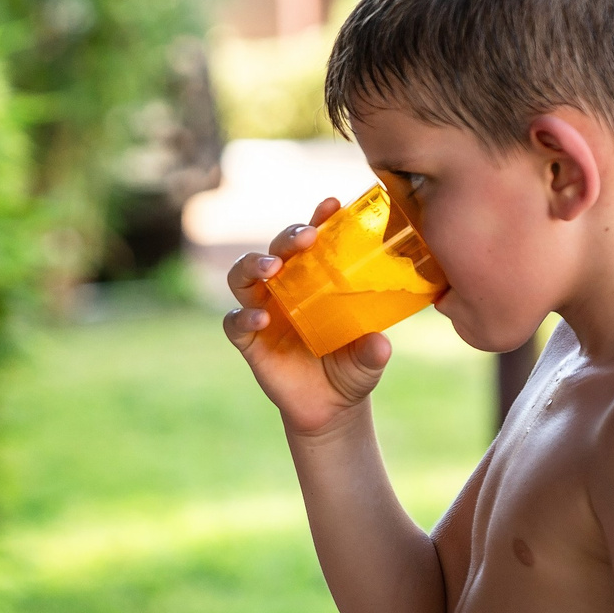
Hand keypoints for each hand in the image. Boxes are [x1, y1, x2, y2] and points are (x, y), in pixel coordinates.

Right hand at [222, 202, 395, 437]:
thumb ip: (372, 350)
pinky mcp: (248, 340)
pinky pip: (235, 321)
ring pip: (242, 276)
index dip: (320, 219)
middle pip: (274, 250)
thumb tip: (378, 343)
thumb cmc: (352, 368)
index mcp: (316, 281)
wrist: (330, 408)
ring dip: (253, 266)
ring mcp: (263, 311)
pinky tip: (260, 319)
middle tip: (305, 238)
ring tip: (271, 269)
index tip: (333, 204)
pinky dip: (243, 317)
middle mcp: (286, 289)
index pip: (314, 242)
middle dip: (286, 238)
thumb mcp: (370, 359)